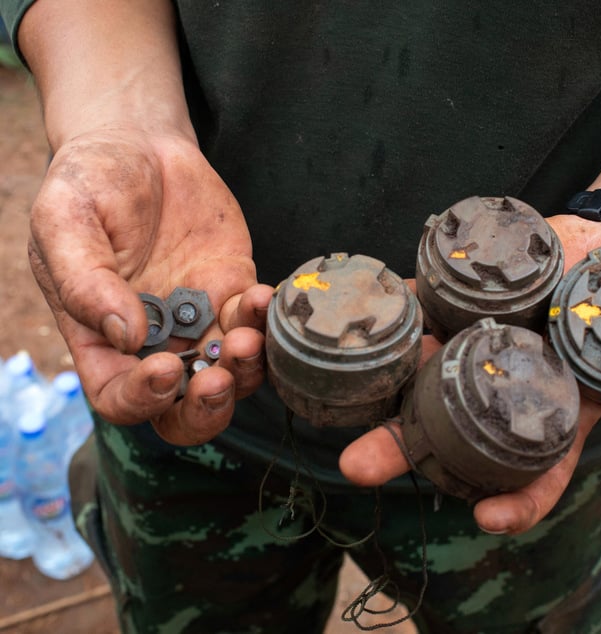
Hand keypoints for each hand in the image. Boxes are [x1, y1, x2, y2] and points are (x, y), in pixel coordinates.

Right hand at [29, 129, 270, 444]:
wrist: (137, 144)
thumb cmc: (88, 183)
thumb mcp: (65, 223)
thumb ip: (86, 282)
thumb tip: (126, 336)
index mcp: (100, 339)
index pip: (119, 398)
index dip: (142, 398)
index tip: (163, 368)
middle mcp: (154, 342)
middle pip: (184, 408)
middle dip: (206, 408)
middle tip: (218, 379)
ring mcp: (200, 320)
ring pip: (231, 373)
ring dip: (246, 368)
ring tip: (248, 337)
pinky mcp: (234, 291)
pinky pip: (258, 323)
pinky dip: (267, 320)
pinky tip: (265, 296)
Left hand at [339, 215, 600, 533]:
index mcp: (562, 410)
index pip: (535, 470)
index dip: (516, 499)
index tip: (487, 518)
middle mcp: (509, 382)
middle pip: (450, 427)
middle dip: (404, 449)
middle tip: (357, 467)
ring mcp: (483, 336)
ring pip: (420, 365)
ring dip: (374, 381)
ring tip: (322, 393)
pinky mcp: (468, 291)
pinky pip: (421, 298)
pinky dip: (387, 305)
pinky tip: (343, 314)